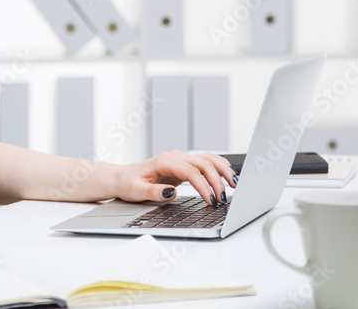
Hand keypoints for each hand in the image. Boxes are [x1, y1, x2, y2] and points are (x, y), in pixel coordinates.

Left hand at [112, 151, 236, 206]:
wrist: (122, 177)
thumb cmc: (129, 184)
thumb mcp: (136, 191)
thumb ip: (154, 192)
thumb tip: (171, 192)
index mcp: (164, 161)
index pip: (191, 172)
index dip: (204, 186)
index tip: (212, 201)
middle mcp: (175, 157)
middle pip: (204, 163)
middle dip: (217, 181)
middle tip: (224, 200)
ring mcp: (181, 158)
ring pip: (208, 159)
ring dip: (223, 171)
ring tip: (234, 186)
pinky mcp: (184, 164)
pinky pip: (206, 162)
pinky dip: (219, 168)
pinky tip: (228, 177)